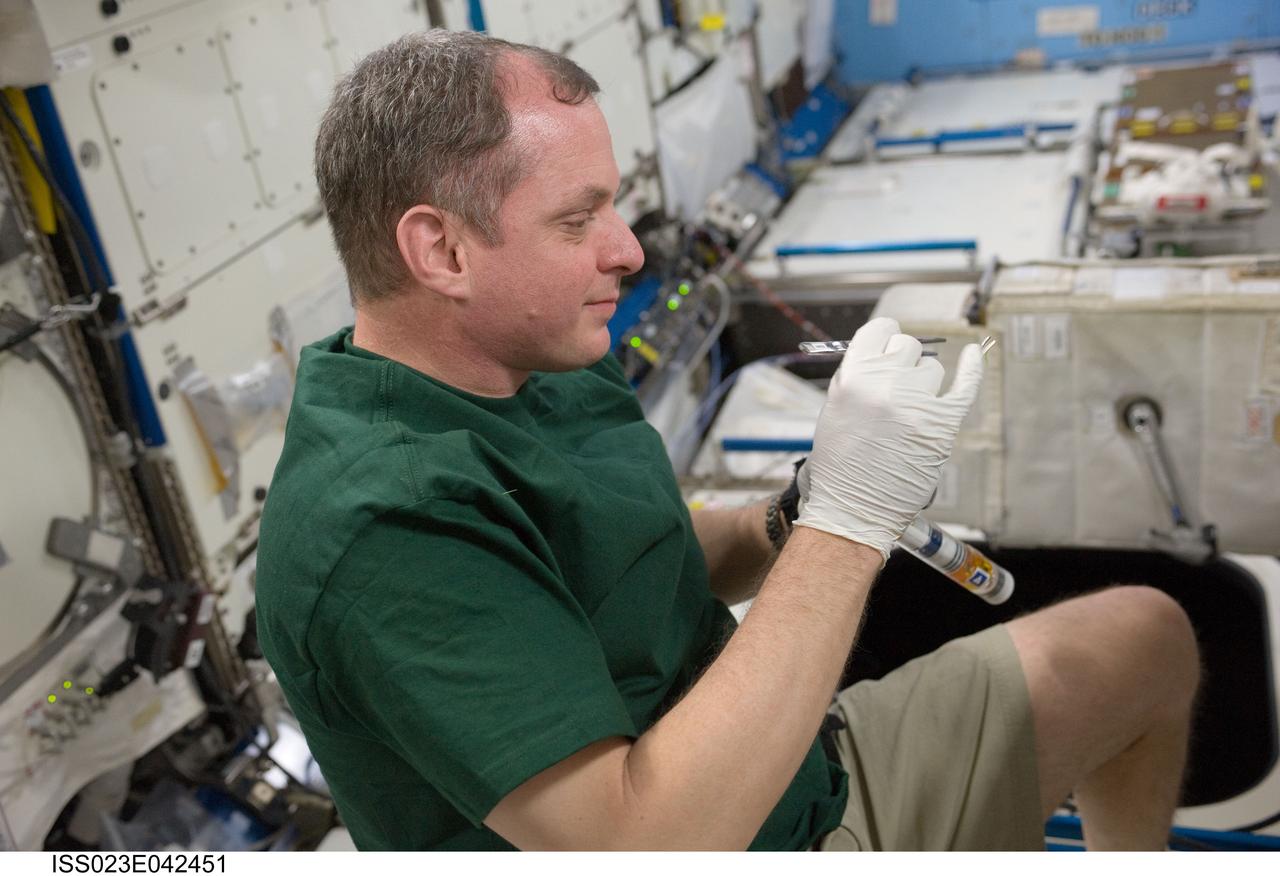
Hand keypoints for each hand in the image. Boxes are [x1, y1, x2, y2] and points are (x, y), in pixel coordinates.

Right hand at [794, 317, 983, 562]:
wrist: (854, 508)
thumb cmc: (840, 464)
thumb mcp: (835, 408)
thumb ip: (858, 376)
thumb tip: (884, 353)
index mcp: (853, 377)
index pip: (880, 330)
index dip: (885, 338)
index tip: (888, 346)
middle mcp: (886, 385)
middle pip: (909, 346)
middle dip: (903, 363)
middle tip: (895, 388)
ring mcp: (917, 404)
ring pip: (933, 369)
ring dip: (923, 383)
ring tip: (907, 412)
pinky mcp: (942, 424)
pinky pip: (965, 386)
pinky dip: (973, 369)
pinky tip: (975, 355)